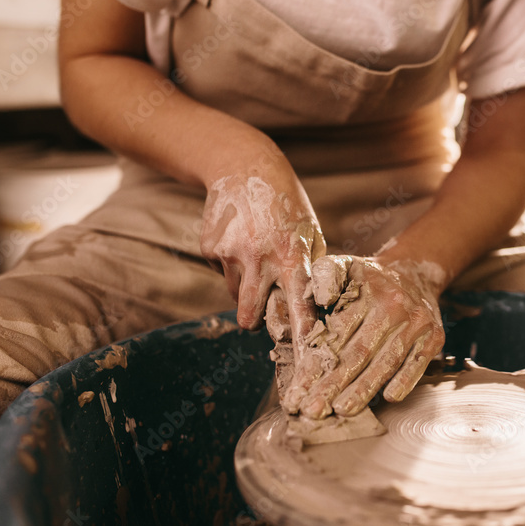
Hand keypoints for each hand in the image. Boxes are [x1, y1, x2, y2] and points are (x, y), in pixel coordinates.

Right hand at [199, 171, 325, 345]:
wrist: (243, 166)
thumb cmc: (287, 205)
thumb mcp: (310, 233)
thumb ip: (312, 270)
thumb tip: (314, 309)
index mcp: (292, 256)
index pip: (298, 306)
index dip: (301, 335)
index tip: (305, 359)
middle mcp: (260, 258)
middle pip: (249, 316)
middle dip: (255, 322)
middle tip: (262, 312)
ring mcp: (230, 254)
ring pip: (236, 295)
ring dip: (246, 288)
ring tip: (257, 256)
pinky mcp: (210, 249)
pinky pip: (223, 274)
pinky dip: (232, 266)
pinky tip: (240, 239)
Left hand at [282, 255, 446, 417]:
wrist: (415, 272)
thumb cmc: (369, 279)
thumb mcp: (345, 265)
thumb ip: (324, 276)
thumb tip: (321, 299)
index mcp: (364, 290)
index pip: (336, 332)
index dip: (314, 364)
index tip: (296, 391)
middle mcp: (393, 306)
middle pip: (359, 352)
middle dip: (333, 384)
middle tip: (312, 410)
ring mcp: (416, 322)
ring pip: (386, 361)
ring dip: (365, 389)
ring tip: (343, 410)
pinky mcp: (434, 335)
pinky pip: (419, 362)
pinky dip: (405, 380)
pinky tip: (389, 398)